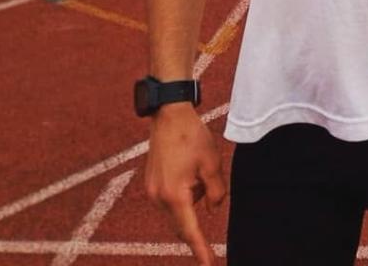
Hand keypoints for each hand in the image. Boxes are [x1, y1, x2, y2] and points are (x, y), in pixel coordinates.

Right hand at [145, 103, 226, 265]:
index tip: (209, 265)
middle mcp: (159, 198)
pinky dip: (183, 195)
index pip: (191, 232)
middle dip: (196, 222)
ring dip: (191, 202)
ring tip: (197, 169)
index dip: (201, 250)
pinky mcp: (151, 184)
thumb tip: (213, 210)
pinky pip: (170, 200)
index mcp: (176, 196)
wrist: (169, 115)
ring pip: (177, 211)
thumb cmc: (191, 137)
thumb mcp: (212, 163)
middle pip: (182, 224)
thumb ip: (216, 192)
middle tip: (206, 204)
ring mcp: (152, 192)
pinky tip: (188, 170)